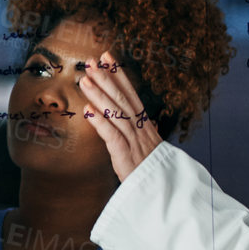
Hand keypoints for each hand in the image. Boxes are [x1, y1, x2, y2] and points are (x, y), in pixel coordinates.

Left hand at [78, 51, 162, 180]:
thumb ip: (142, 133)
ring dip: (100, 95)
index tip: (108, 57)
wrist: (164, 192)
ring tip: (85, 80)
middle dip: (107, 78)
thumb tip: (142, 120)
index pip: (131, 94)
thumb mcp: (148, 148)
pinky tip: (88, 110)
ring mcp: (134, 142)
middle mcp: (141, 129)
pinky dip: (100, 122)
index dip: (119, 75)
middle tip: (91, 61)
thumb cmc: (153, 171)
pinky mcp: (126, 156)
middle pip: (123, 99)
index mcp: (145, 125)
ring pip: (116, 113)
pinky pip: (113, 136)